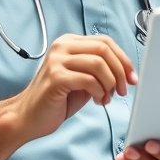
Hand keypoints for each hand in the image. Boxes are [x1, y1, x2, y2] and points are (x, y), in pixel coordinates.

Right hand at [12, 34, 136, 141]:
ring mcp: (57, 61)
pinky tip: (98, 100)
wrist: (27, 117)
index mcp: (69, 43)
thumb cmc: (56, 99)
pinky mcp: (55, 77)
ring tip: (107, 98)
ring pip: (98, 63)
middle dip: (120, 71)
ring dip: (110, 84)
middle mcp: (62, 47)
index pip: (105, 42)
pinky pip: (89, 80)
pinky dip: (100, 92)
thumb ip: (100, 69)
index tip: (132, 76)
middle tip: (123, 89)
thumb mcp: (82, 78)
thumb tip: (127, 71)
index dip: (123, 59)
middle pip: (104, 49)